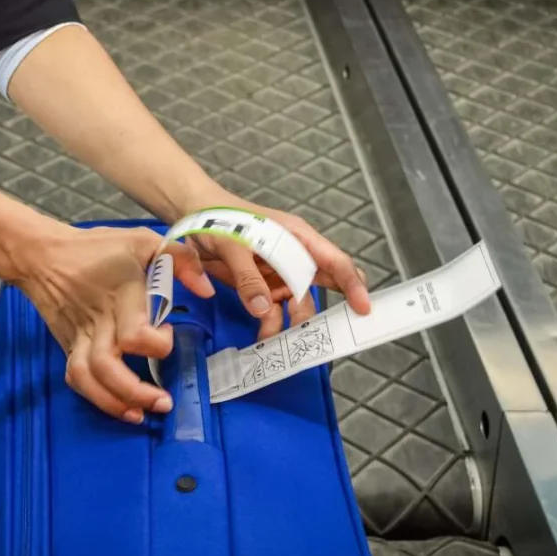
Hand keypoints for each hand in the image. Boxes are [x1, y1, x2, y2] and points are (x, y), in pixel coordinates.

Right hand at [13, 226, 214, 423]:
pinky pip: (76, 378)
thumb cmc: (97, 247)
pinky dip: (95, 397)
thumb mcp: (143, 240)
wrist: (42, 255)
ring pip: (88, 379)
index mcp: (120, 295)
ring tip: (140, 415)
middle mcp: (98, 321)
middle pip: (108, 366)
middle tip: (164, 401)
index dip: (156, 344)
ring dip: (114, 402)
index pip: (133, 333)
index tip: (168, 332)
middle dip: (136, 392)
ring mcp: (79, 336)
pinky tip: (119, 407)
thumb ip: (181, 259)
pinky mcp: (68, 345)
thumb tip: (207, 291)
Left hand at [183, 194, 370, 339]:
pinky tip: (265, 337)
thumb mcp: (233, 245)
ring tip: (278, 339)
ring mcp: (280, 274)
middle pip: (323, 287)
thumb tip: (265, 309)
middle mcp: (295, 257)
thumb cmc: (220, 219)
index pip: (334, 261)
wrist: (193, 216)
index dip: (352, 284)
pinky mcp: (262, 288)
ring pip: (299, 304)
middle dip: (324, 311)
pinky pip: (274, 312)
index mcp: (297, 238)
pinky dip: (272, 326)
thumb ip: (249, 277)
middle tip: (321, 336)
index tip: (363, 308)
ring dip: (292, 324)